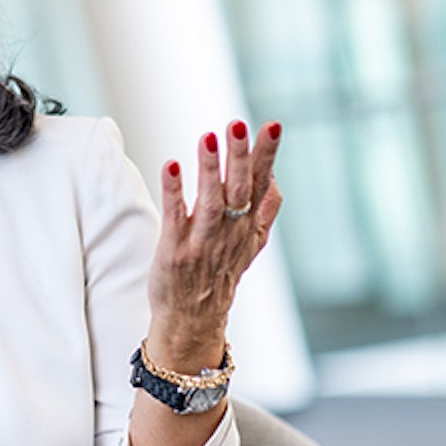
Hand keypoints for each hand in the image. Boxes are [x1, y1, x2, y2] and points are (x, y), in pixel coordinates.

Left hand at [146, 120, 282, 368]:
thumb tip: (274, 175)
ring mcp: (202, 242)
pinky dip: (174, 191)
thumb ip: (264, 210)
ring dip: (210, 168)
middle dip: (240, 156)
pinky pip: (174, 216)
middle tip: (238, 125)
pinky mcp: (175, 251)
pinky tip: (171, 165)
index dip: (267, 155)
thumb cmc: (219, 273)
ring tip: (208, 136)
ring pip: (210, 201)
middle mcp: (229, 233)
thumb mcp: (251, 244)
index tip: (272, 125)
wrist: (193, 319)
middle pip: (238, 190)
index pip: (260, 184)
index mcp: (249, 227)